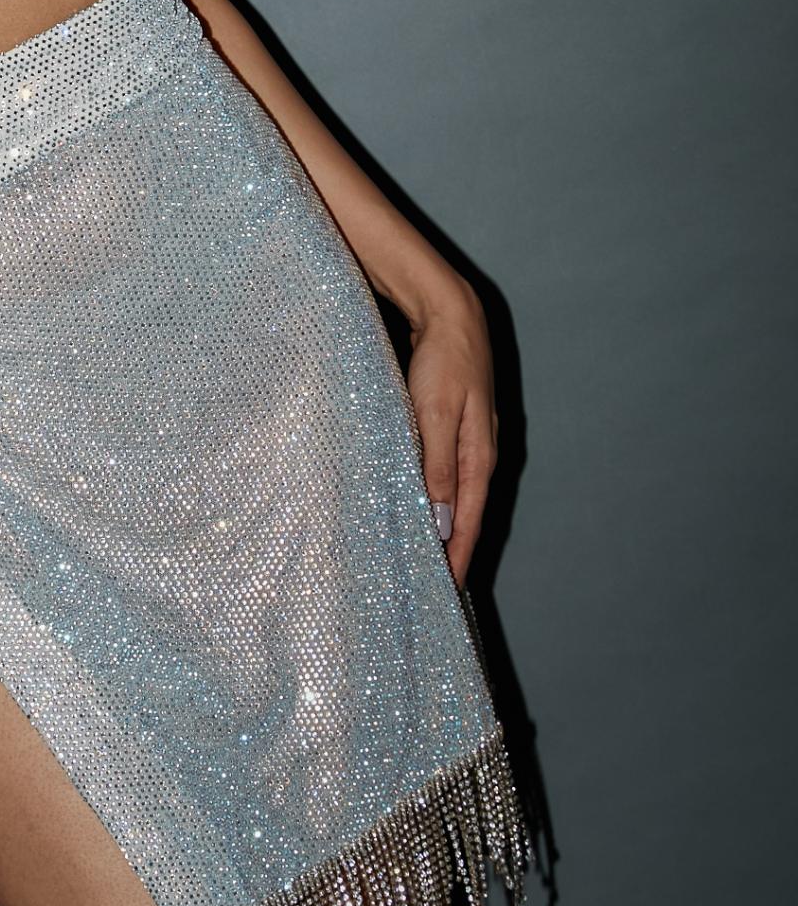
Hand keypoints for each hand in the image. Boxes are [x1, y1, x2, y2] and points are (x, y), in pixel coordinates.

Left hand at [404, 277, 497, 588]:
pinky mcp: (455, 430)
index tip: (447, 591)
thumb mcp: (434, 415)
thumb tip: (441, 521)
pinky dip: (438, 500)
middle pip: (466, 515)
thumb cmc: (442, 362)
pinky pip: (448, 477)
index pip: (467, 521)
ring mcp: (470, 442)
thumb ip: (437, 467)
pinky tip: (424, 509)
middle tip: (436, 587)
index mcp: (479, 458)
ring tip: (430, 558)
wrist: (451, 315)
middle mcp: (480, 455)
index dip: (457, 557)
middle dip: (454, 552)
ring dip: (446, 528)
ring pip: (457, 498)